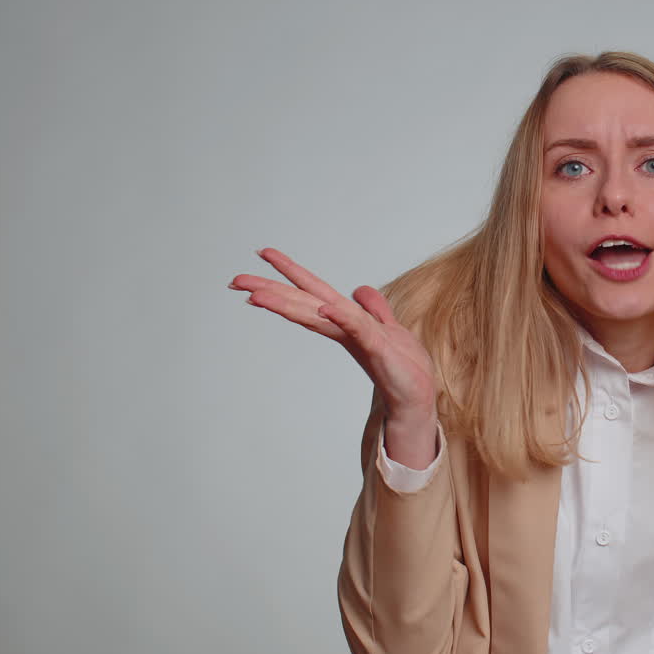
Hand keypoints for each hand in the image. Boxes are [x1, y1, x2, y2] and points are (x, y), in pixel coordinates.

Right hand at [228, 248, 437, 427]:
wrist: (417, 398)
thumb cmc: (403, 367)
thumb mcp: (388, 327)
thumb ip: (374, 309)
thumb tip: (359, 290)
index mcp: (346, 321)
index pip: (311, 293)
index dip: (288, 273)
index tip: (263, 256)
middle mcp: (344, 329)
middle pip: (301, 304)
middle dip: (269, 291)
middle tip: (235, 281)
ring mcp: (358, 339)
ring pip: (317, 315)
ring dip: (287, 304)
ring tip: (257, 294)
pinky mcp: (377, 349)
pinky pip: (358, 328)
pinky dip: (342, 317)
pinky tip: (325, 308)